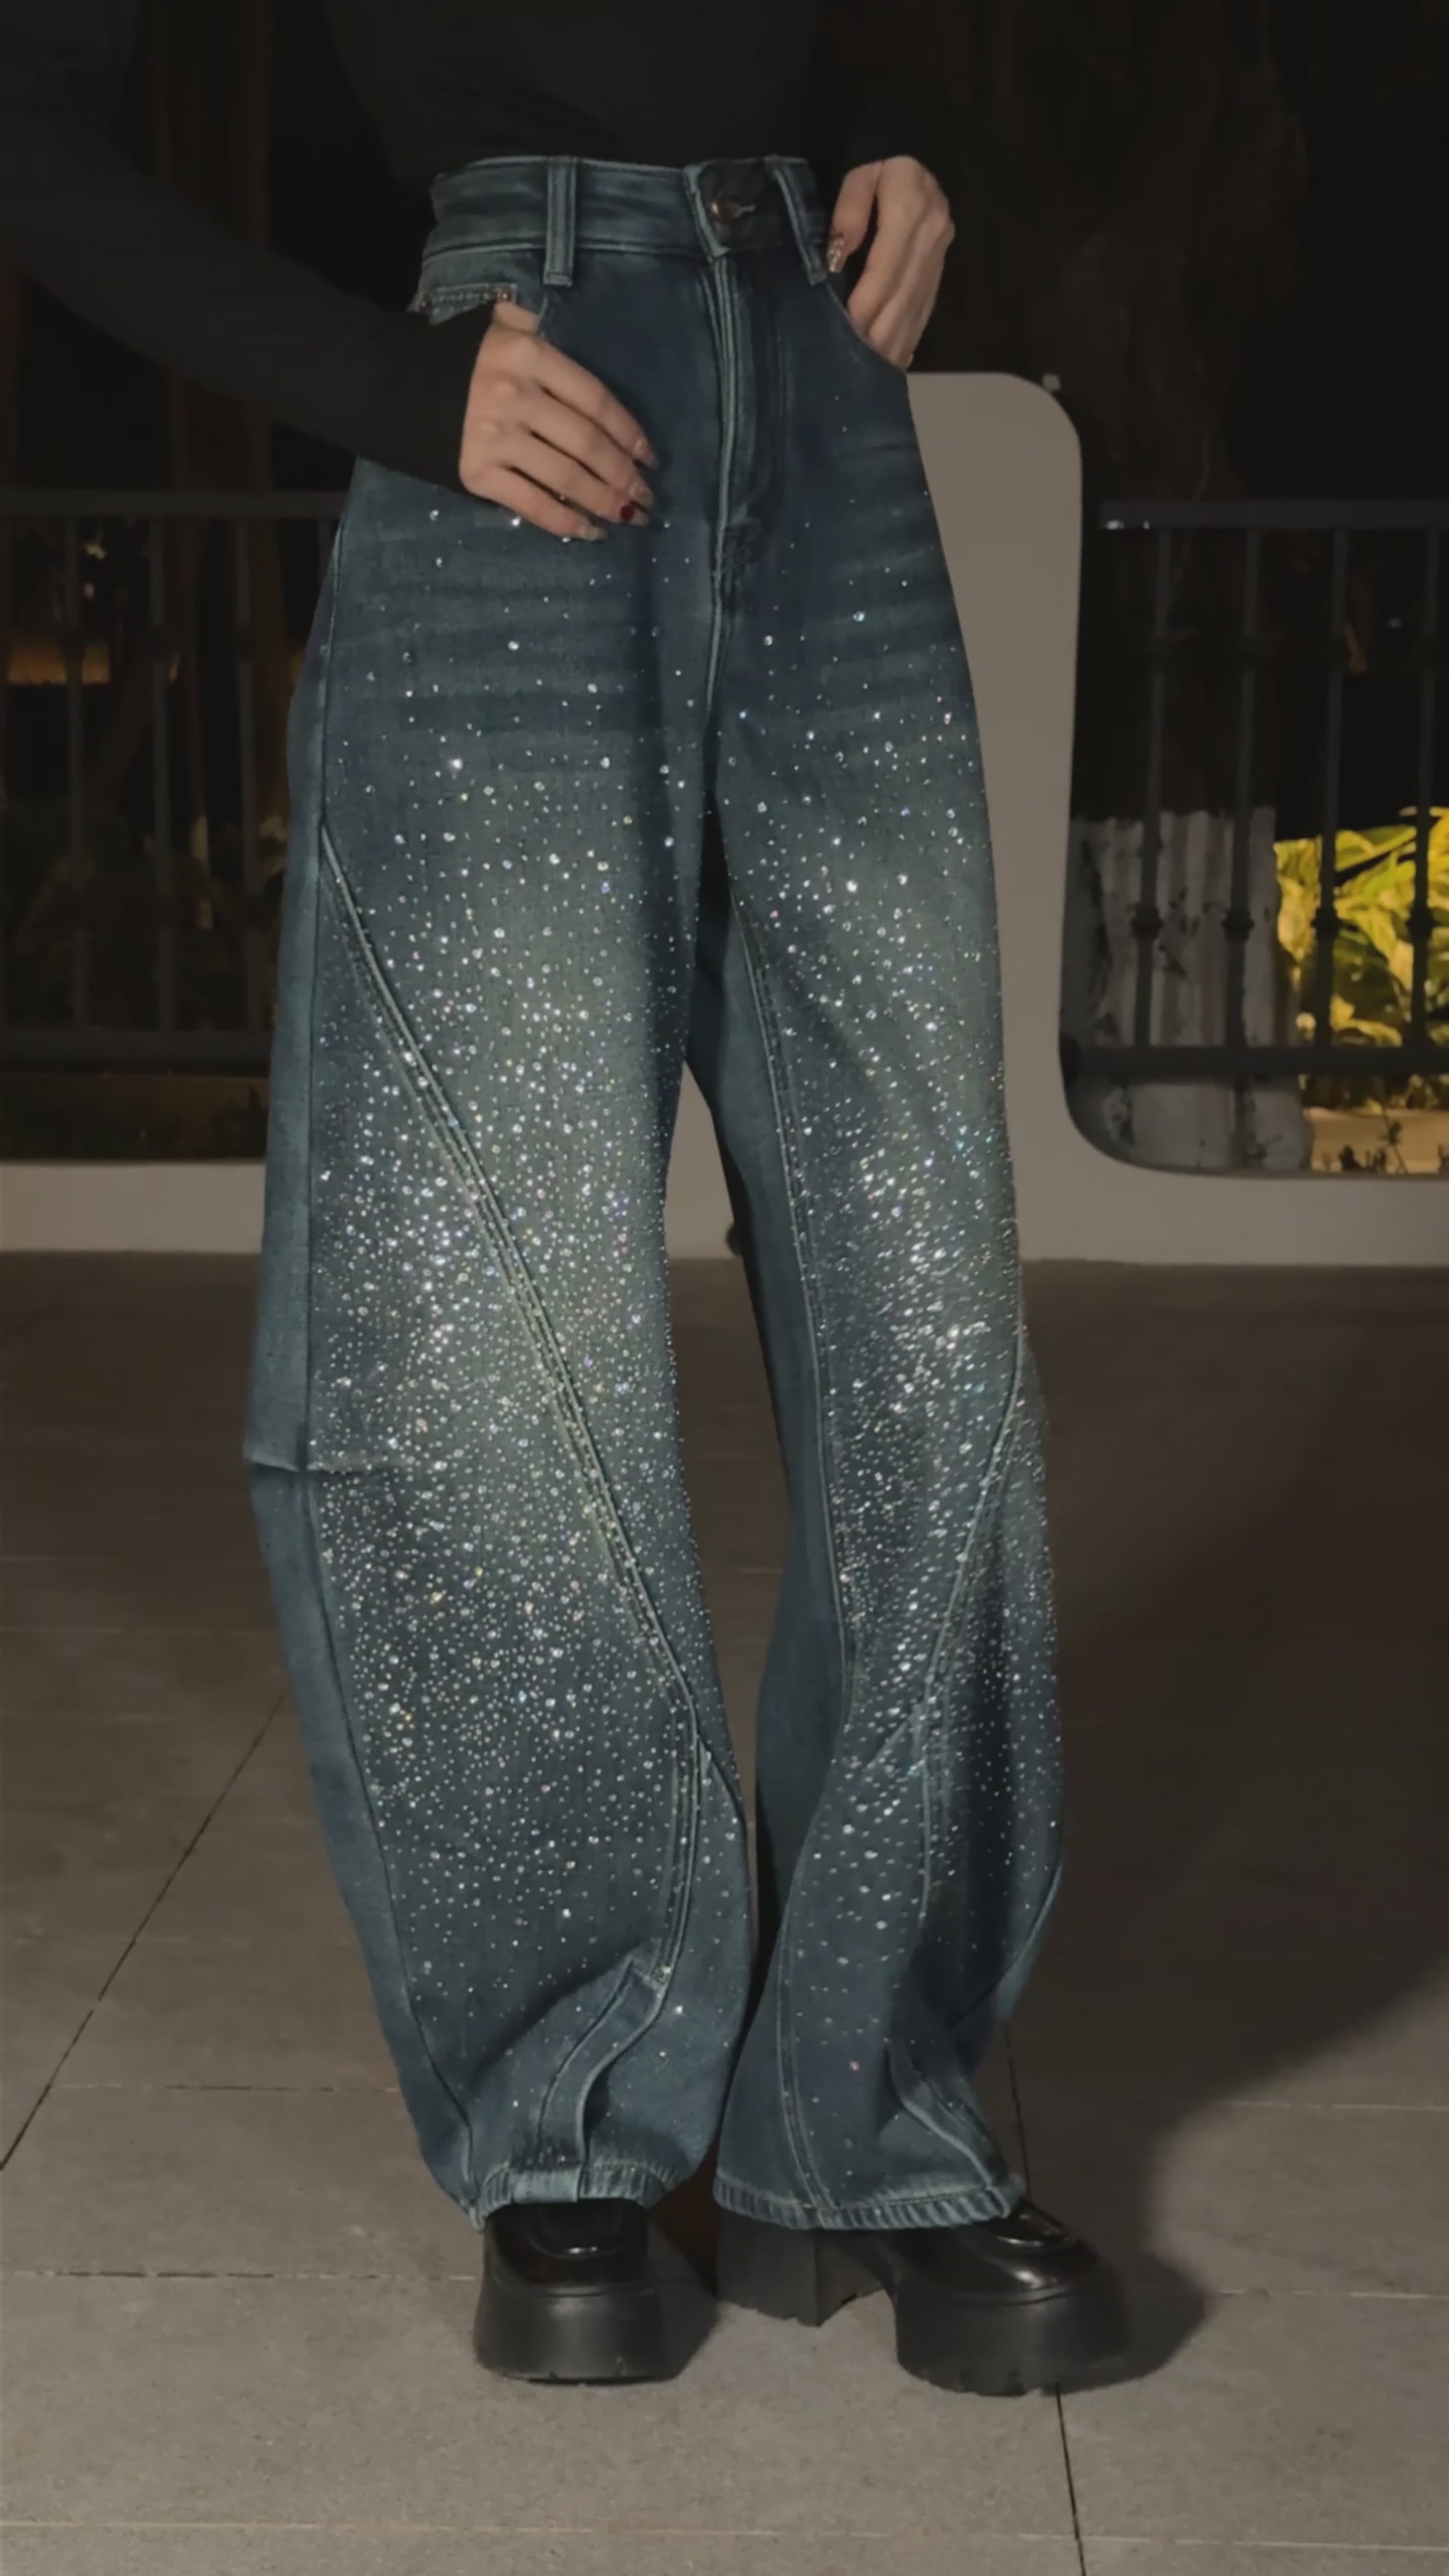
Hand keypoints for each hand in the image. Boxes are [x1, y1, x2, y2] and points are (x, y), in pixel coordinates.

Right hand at [457, 299, 656, 538]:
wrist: (387, 384)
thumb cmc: (450, 355)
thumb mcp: (493, 323)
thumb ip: (535, 327)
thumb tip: (571, 344)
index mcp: (528, 355)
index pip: (595, 398)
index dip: (628, 431)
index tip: (649, 456)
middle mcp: (517, 397)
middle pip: (587, 443)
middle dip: (624, 475)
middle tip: (646, 497)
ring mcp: (497, 439)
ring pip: (567, 478)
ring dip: (606, 502)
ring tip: (629, 517)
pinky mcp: (478, 475)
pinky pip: (534, 504)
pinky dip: (567, 523)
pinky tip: (591, 533)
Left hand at [826, 157, 953, 368]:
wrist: (912, 143)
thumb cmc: (874, 156)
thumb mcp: (858, 170)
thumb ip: (849, 208)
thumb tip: (839, 252)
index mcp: (912, 209)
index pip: (887, 267)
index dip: (867, 302)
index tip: (846, 330)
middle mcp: (933, 236)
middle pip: (904, 295)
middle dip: (879, 333)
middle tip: (853, 366)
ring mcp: (941, 254)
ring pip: (916, 307)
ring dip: (894, 343)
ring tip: (871, 373)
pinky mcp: (940, 267)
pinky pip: (924, 308)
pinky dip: (907, 336)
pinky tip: (892, 360)